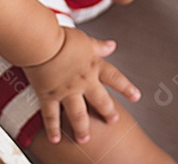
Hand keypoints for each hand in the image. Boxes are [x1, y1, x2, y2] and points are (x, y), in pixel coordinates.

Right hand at [22, 27, 139, 143]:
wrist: (42, 43)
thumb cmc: (61, 37)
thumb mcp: (84, 40)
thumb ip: (98, 46)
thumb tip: (112, 45)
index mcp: (93, 65)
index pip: (115, 78)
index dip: (126, 88)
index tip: (136, 97)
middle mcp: (83, 81)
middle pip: (100, 101)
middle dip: (108, 112)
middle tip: (112, 120)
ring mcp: (66, 91)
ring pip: (78, 114)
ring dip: (82, 128)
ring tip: (84, 139)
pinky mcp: (49, 95)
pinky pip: (51, 116)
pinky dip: (53, 128)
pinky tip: (55, 138)